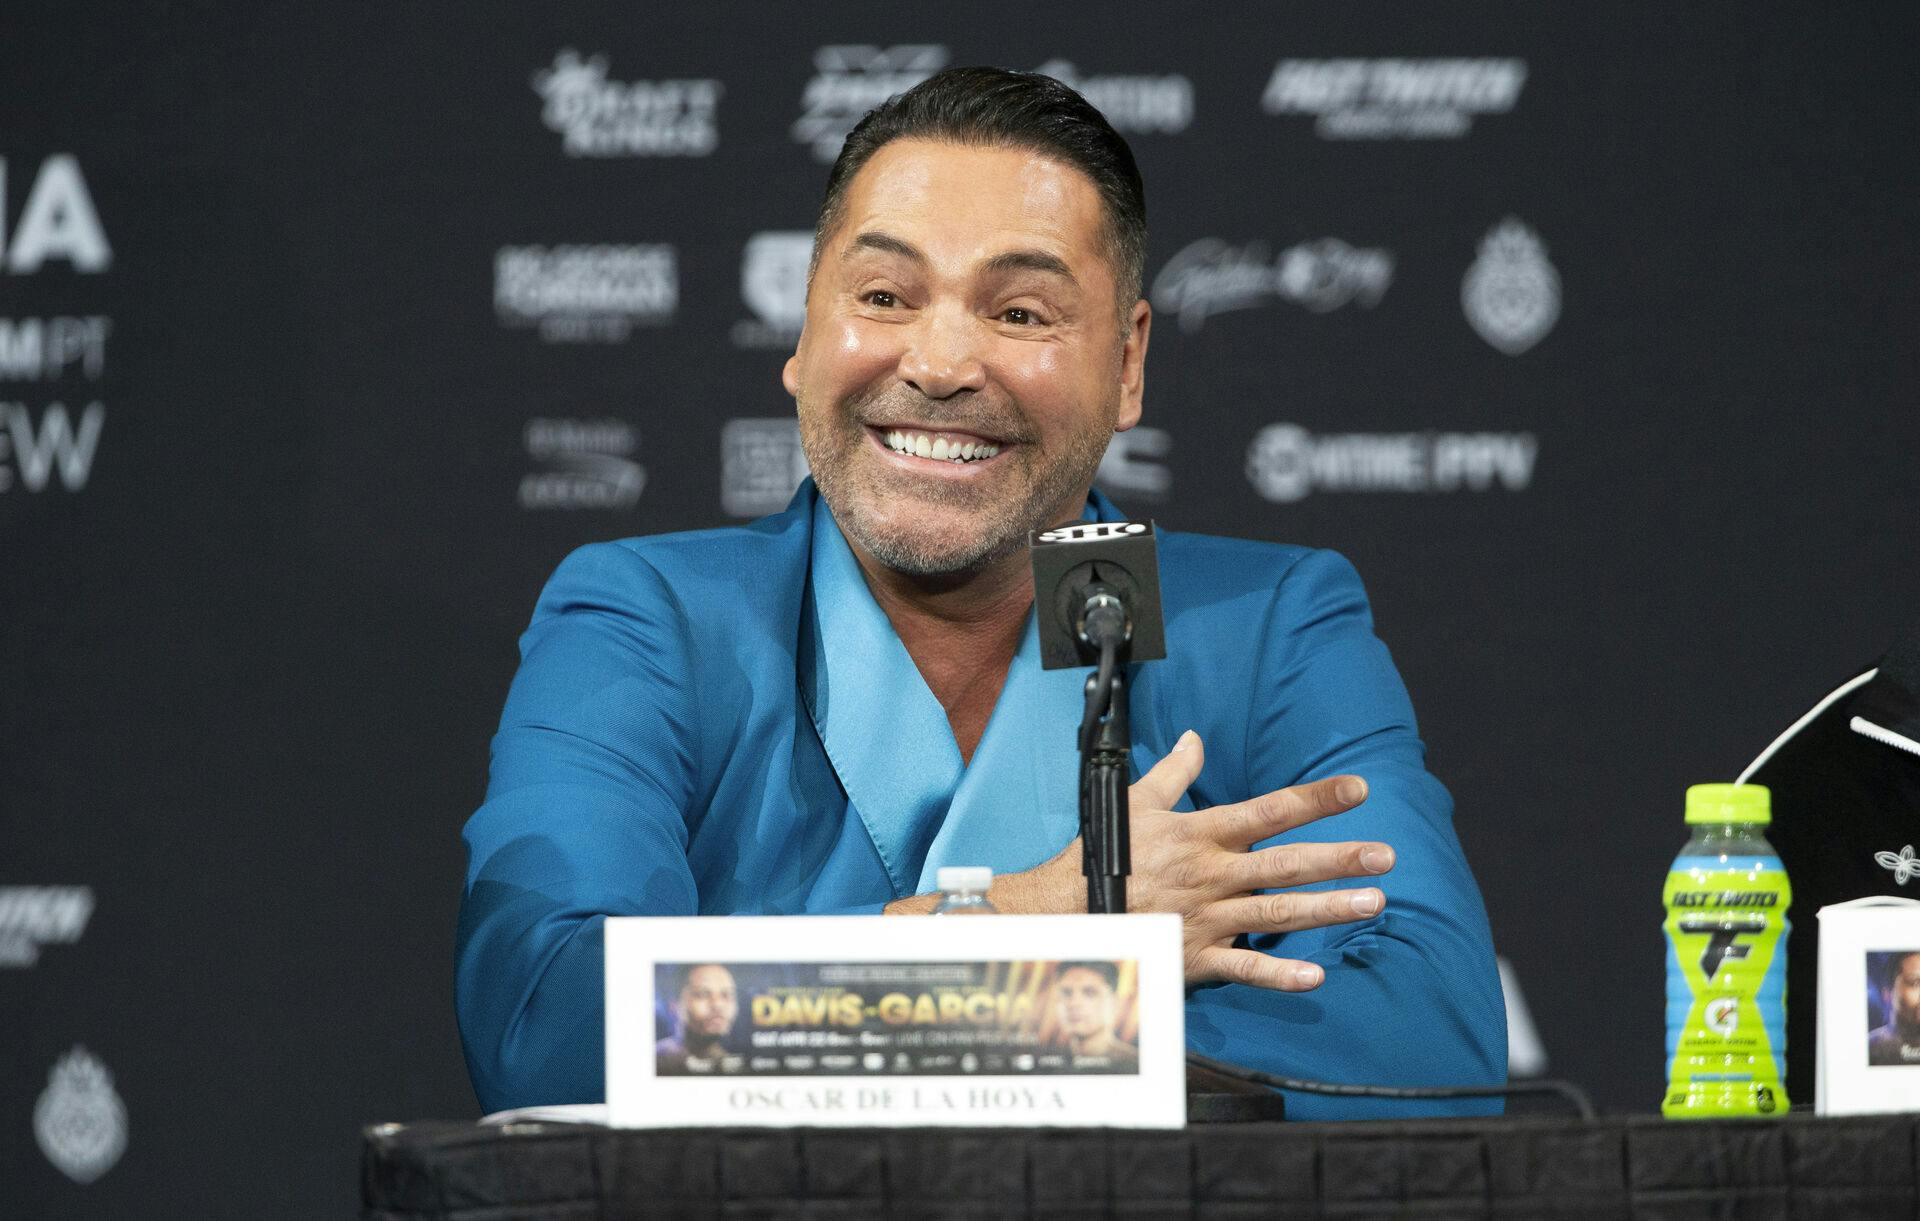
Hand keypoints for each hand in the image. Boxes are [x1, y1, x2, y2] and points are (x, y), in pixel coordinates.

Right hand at [1118, 730, 1392, 989]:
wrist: (1068, 911)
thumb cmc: (1105, 855)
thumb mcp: (1137, 803)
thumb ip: (1174, 772)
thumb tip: (1194, 739)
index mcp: (1201, 833)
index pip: (1268, 810)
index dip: (1315, 799)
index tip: (1359, 788)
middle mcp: (1212, 873)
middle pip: (1285, 862)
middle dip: (1338, 858)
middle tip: (1385, 855)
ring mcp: (1208, 916)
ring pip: (1276, 911)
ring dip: (1327, 908)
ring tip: (1373, 902)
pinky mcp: (1197, 956)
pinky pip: (1244, 967)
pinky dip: (1278, 974)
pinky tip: (1316, 975)